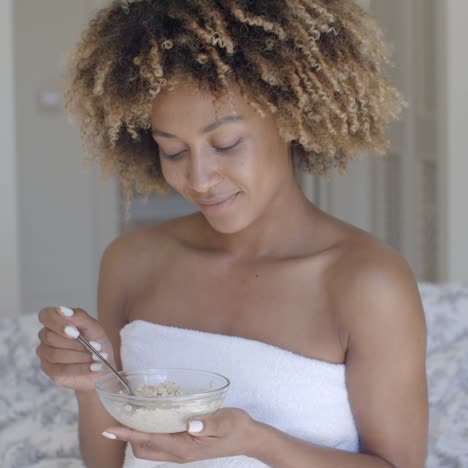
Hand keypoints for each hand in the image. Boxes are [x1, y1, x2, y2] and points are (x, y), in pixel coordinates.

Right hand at [36, 306, 114, 391]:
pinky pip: (61, 370)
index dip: (58, 323)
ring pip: (56, 354)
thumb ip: (79, 317)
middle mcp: (46, 336)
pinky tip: (93, 368)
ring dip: (80, 357)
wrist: (104, 364)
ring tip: (96, 358)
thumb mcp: (94, 327)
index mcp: (55, 321)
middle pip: (51, 337)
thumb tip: (61, 309)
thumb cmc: (97, 342)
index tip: (75, 332)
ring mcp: (45, 354)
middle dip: (76, 343)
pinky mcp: (50, 371)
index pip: (45, 315)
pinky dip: (80, 369)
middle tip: (95, 346)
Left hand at [102, 408, 261, 462]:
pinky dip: (149, 433)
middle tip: (116, 418)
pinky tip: (150, 418)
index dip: (129, 434)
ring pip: (150, 448)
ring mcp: (181, 450)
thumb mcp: (226, 422)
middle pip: (144, 449)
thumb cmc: (237, 428)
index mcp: (186, 447)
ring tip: (128, 417)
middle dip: (128, 436)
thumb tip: (190, 423)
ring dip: (137, 435)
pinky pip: (160, 442)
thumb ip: (209, 423)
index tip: (112, 428)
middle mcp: (180, 452)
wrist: (248, 438)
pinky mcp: (185, 445)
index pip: (151, 440)